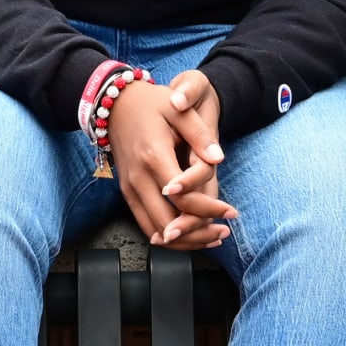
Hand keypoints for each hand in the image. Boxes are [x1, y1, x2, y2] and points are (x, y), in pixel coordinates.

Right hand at [107, 73, 234, 249]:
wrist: (114, 104)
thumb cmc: (150, 104)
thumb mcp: (179, 110)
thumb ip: (200, 135)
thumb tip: (218, 159)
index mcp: (154, 157)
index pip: (183, 198)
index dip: (209, 210)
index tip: (231, 212)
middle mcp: (138, 179)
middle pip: (169, 223)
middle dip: (199, 233)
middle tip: (225, 231)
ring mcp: (129, 189)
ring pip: (155, 232)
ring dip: (184, 240)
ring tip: (212, 238)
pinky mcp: (127, 193)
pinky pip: (146, 225)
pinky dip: (167, 236)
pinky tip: (189, 235)